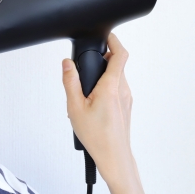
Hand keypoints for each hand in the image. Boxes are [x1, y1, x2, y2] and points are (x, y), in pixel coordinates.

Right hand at [61, 32, 134, 186]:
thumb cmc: (97, 136)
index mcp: (111, 87)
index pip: (120, 55)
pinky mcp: (126, 106)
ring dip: (102, 77)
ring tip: (85, 93)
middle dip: (101, 62)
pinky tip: (92, 104)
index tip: (106, 36)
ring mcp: (127, 99)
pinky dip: (105, 88)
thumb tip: (67, 64)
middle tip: (85, 69)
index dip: (114, 41)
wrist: (114, 157)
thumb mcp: (75, 107)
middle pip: (116, 65)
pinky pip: (117, 89)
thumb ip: (70, 82)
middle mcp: (123, 90)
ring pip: (116, 78)